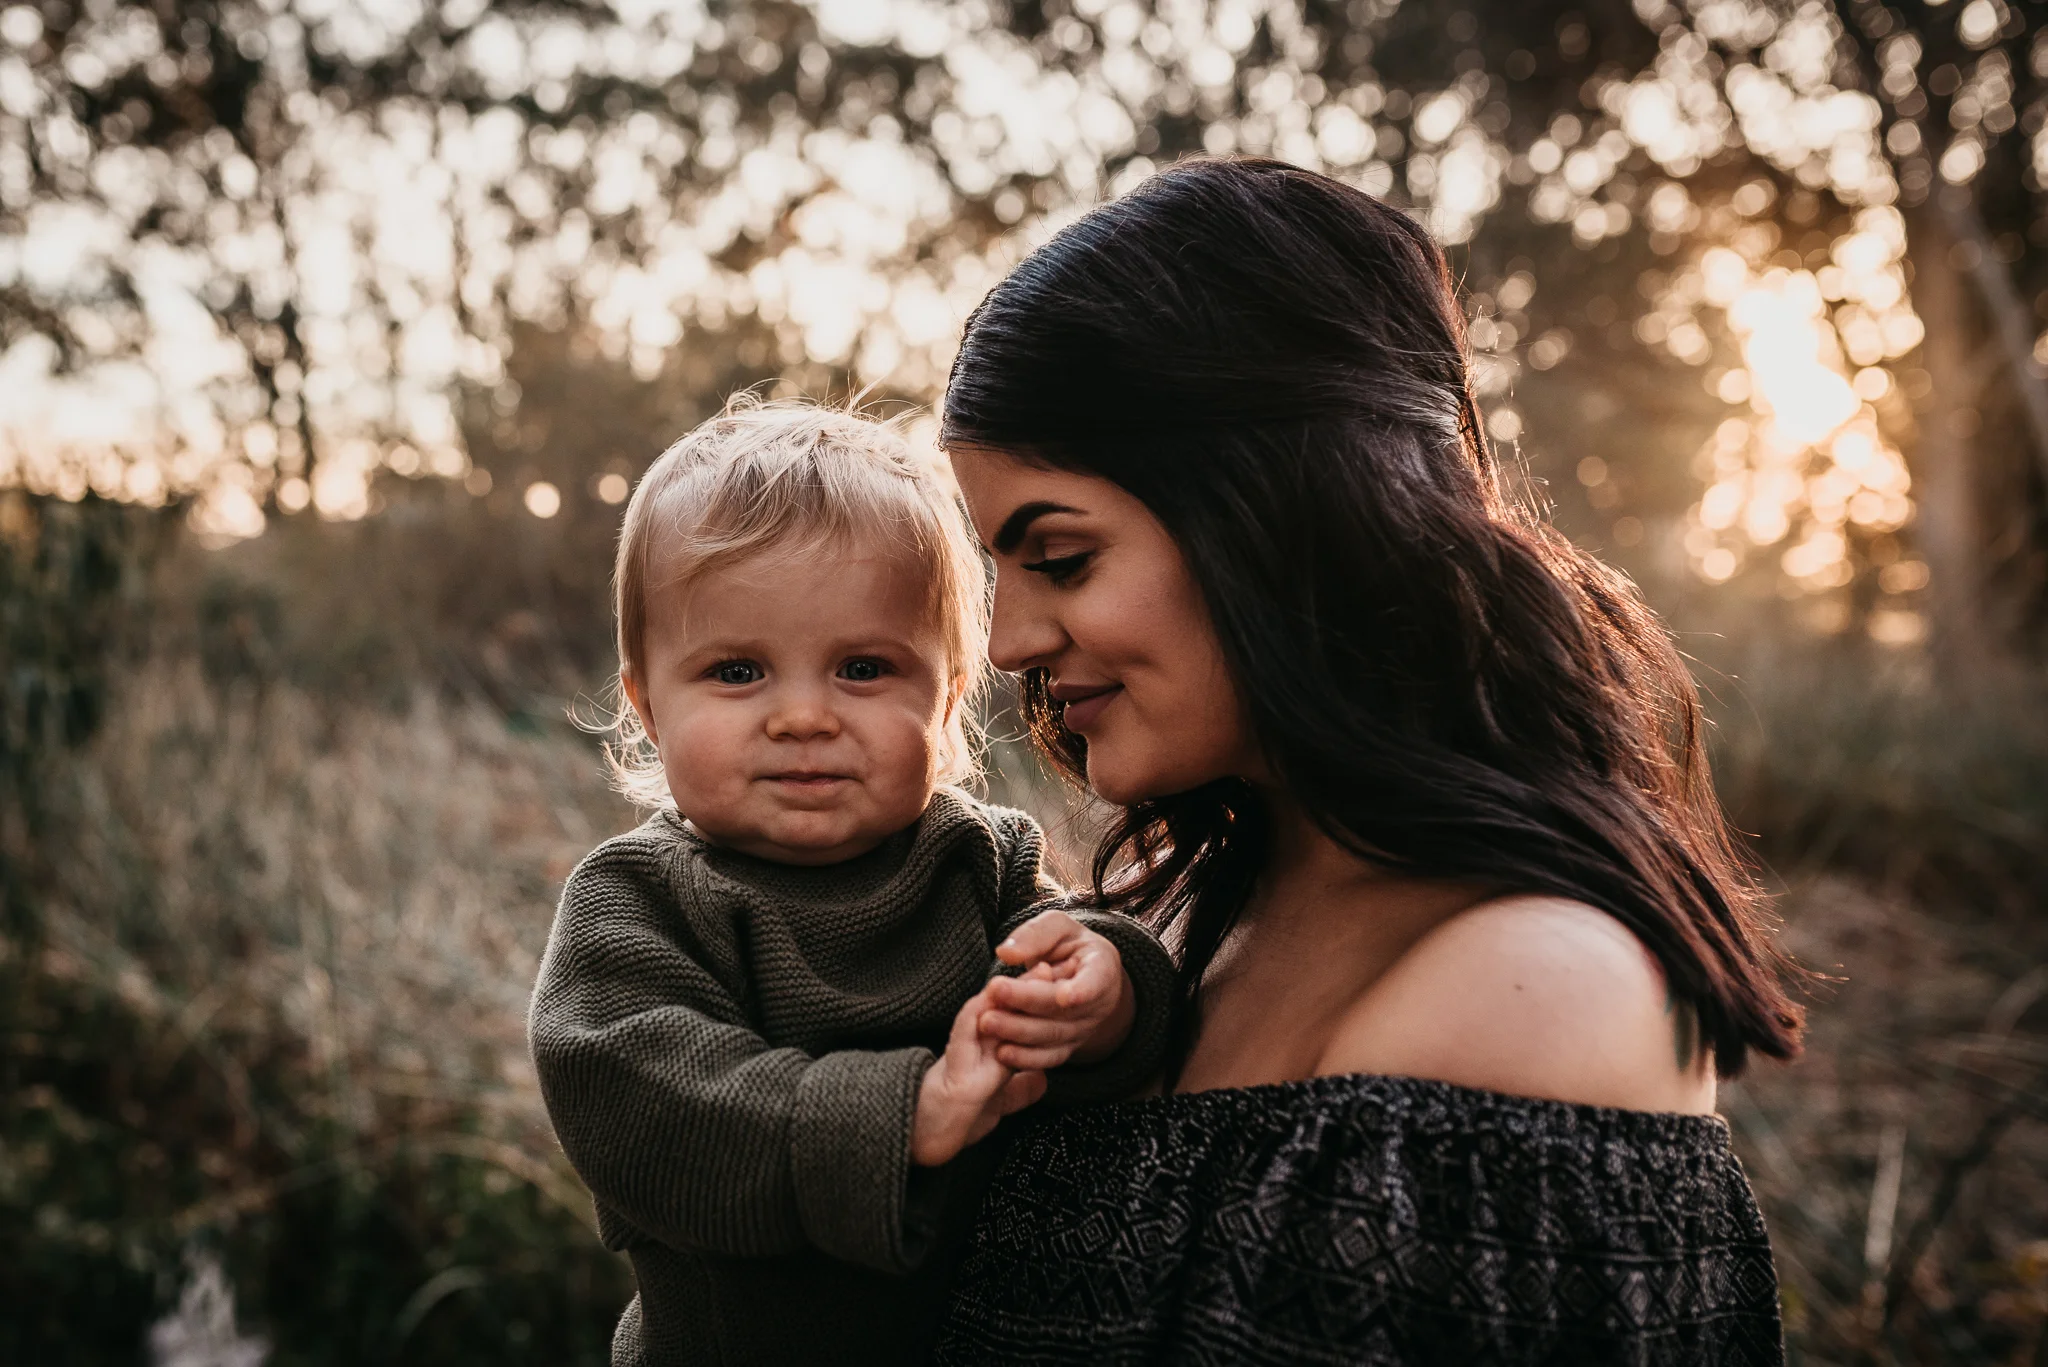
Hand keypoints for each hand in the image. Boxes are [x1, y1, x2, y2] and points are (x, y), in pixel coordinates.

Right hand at [910, 986, 1045, 1166]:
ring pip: (984, 1015)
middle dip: (1026, 989)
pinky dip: (977, 1015)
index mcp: (986, 1054)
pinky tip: (990, 999)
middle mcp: (974, 1048)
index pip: (1012, 1022)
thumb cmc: (954, 1123)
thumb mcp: (996, 1105)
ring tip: (1030, 976)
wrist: (926, 1142)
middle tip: (1048, 965)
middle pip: (1002, 1011)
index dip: (1032, 1004)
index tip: (1057, 985)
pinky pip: (964, 1035)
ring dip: (1006, 993)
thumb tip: (1041, 1081)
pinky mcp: (955, 1069)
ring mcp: (963, 1055)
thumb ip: (1016, 1092)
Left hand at [980, 909, 1136, 1071]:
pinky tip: (1001, 1052)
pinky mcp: (1067, 1048)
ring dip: (1019, 1032)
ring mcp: (1084, 1029)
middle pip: (1064, 1010)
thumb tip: (1007, 953)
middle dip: (1028, 1002)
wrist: (1078, 974)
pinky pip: (1048, 1058)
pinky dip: (1025, 1058)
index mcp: (1102, 967)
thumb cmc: (1067, 945)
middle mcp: (1099, 1004)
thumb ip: (1035, 935)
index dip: (1082, 991)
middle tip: (994, 992)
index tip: (1064, 997)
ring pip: (1053, 1037)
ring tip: (987, 1021)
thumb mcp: (1057, 927)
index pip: (1096, 981)